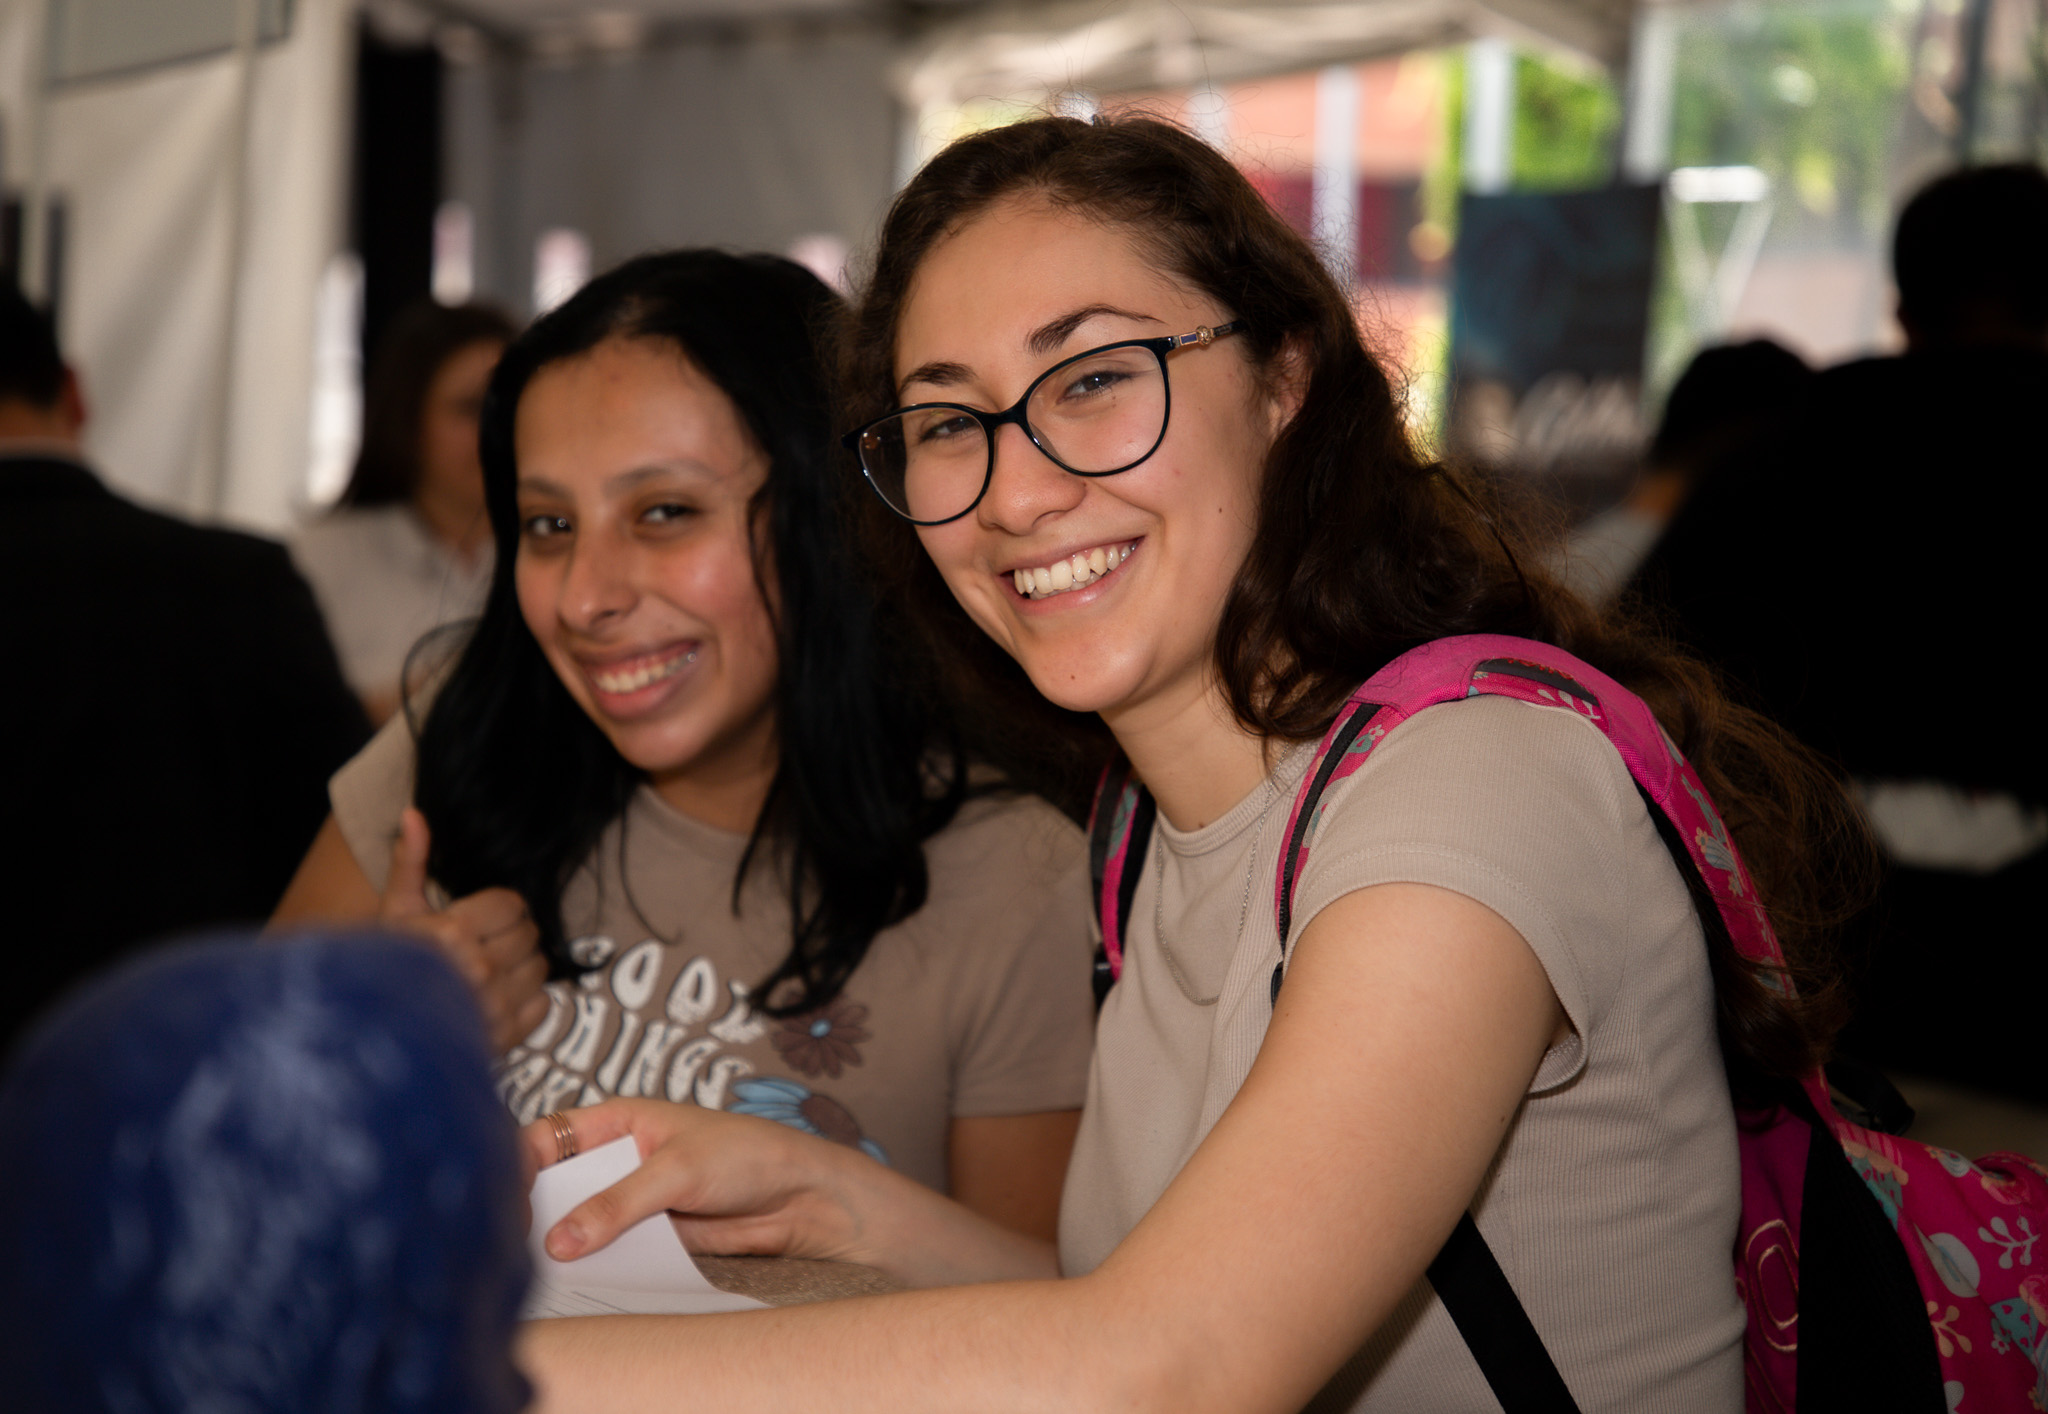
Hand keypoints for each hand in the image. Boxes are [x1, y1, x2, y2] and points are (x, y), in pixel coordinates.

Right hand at [382, 807, 549, 1052]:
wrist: (371, 1032)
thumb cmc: (384, 966)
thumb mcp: (393, 912)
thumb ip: (412, 862)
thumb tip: (414, 814)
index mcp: (452, 932)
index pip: (513, 905)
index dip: (500, 909)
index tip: (480, 919)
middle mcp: (478, 969)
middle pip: (529, 936)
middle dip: (511, 936)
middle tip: (484, 945)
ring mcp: (494, 1007)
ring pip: (540, 969)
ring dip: (521, 968)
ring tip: (489, 972)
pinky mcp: (505, 1038)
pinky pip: (543, 1005)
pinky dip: (527, 1001)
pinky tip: (497, 999)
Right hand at [522, 1098, 871, 1266]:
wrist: (799, 1198)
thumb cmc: (747, 1156)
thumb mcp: (678, 1170)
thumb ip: (619, 1204)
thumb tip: (560, 1240)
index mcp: (618, 1121)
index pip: (549, 1137)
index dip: (517, 1164)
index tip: (503, 1199)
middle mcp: (616, 1160)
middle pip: (554, 1186)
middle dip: (534, 1212)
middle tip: (516, 1244)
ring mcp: (629, 1201)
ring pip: (577, 1224)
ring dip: (562, 1245)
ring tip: (540, 1270)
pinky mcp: (646, 1237)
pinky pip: (608, 1253)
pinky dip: (593, 1266)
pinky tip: (579, 1281)